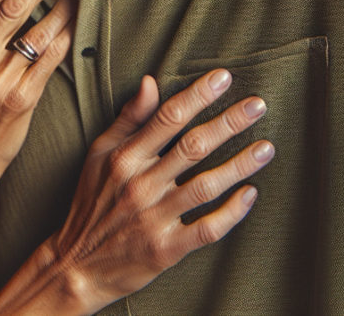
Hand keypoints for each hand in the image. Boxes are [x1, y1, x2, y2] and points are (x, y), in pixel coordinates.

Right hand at [30, 72, 271, 311]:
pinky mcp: (166, 249)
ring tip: (266, 148)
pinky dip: (231, 212)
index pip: (167, 118)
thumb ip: (128, 119)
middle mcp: (140, 185)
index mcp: (124, 158)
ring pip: (206, 186)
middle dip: (228, 123)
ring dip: (239, 165)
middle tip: (257, 106)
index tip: (224, 78)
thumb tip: (151, 82)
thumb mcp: (98, 154)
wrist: (77, 264)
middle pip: (193, 147)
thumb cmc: (91, 203)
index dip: (198, 95)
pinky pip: (206, 229)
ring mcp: (154, 218)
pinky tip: (250, 194)